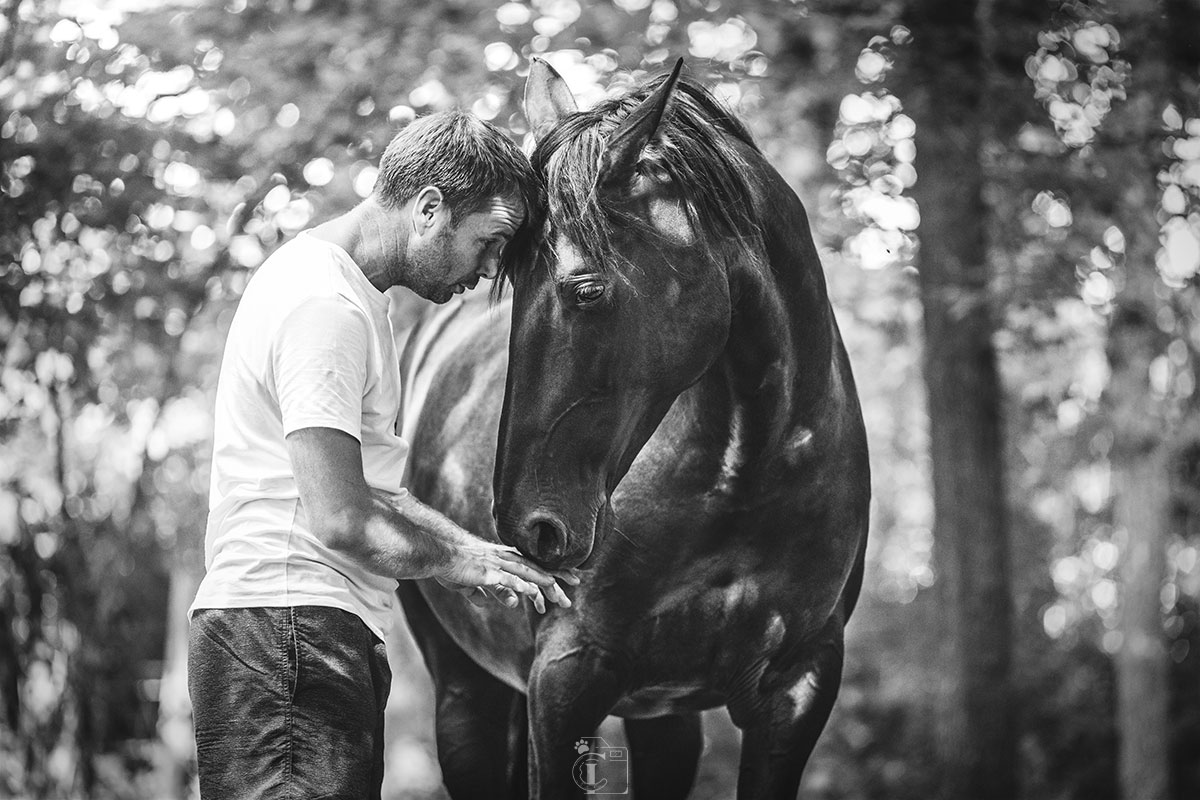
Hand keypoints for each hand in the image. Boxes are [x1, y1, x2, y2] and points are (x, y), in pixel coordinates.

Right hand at [433, 539, 580, 613]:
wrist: (437, 552)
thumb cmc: (453, 566)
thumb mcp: (473, 583)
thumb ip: (486, 594)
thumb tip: (496, 603)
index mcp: (503, 558)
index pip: (533, 564)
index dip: (551, 571)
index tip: (568, 577)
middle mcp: (504, 558)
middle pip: (536, 567)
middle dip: (557, 575)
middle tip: (578, 581)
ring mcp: (496, 564)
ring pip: (527, 572)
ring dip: (544, 582)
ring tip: (561, 590)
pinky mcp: (486, 572)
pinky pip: (507, 579)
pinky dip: (520, 584)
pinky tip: (533, 591)